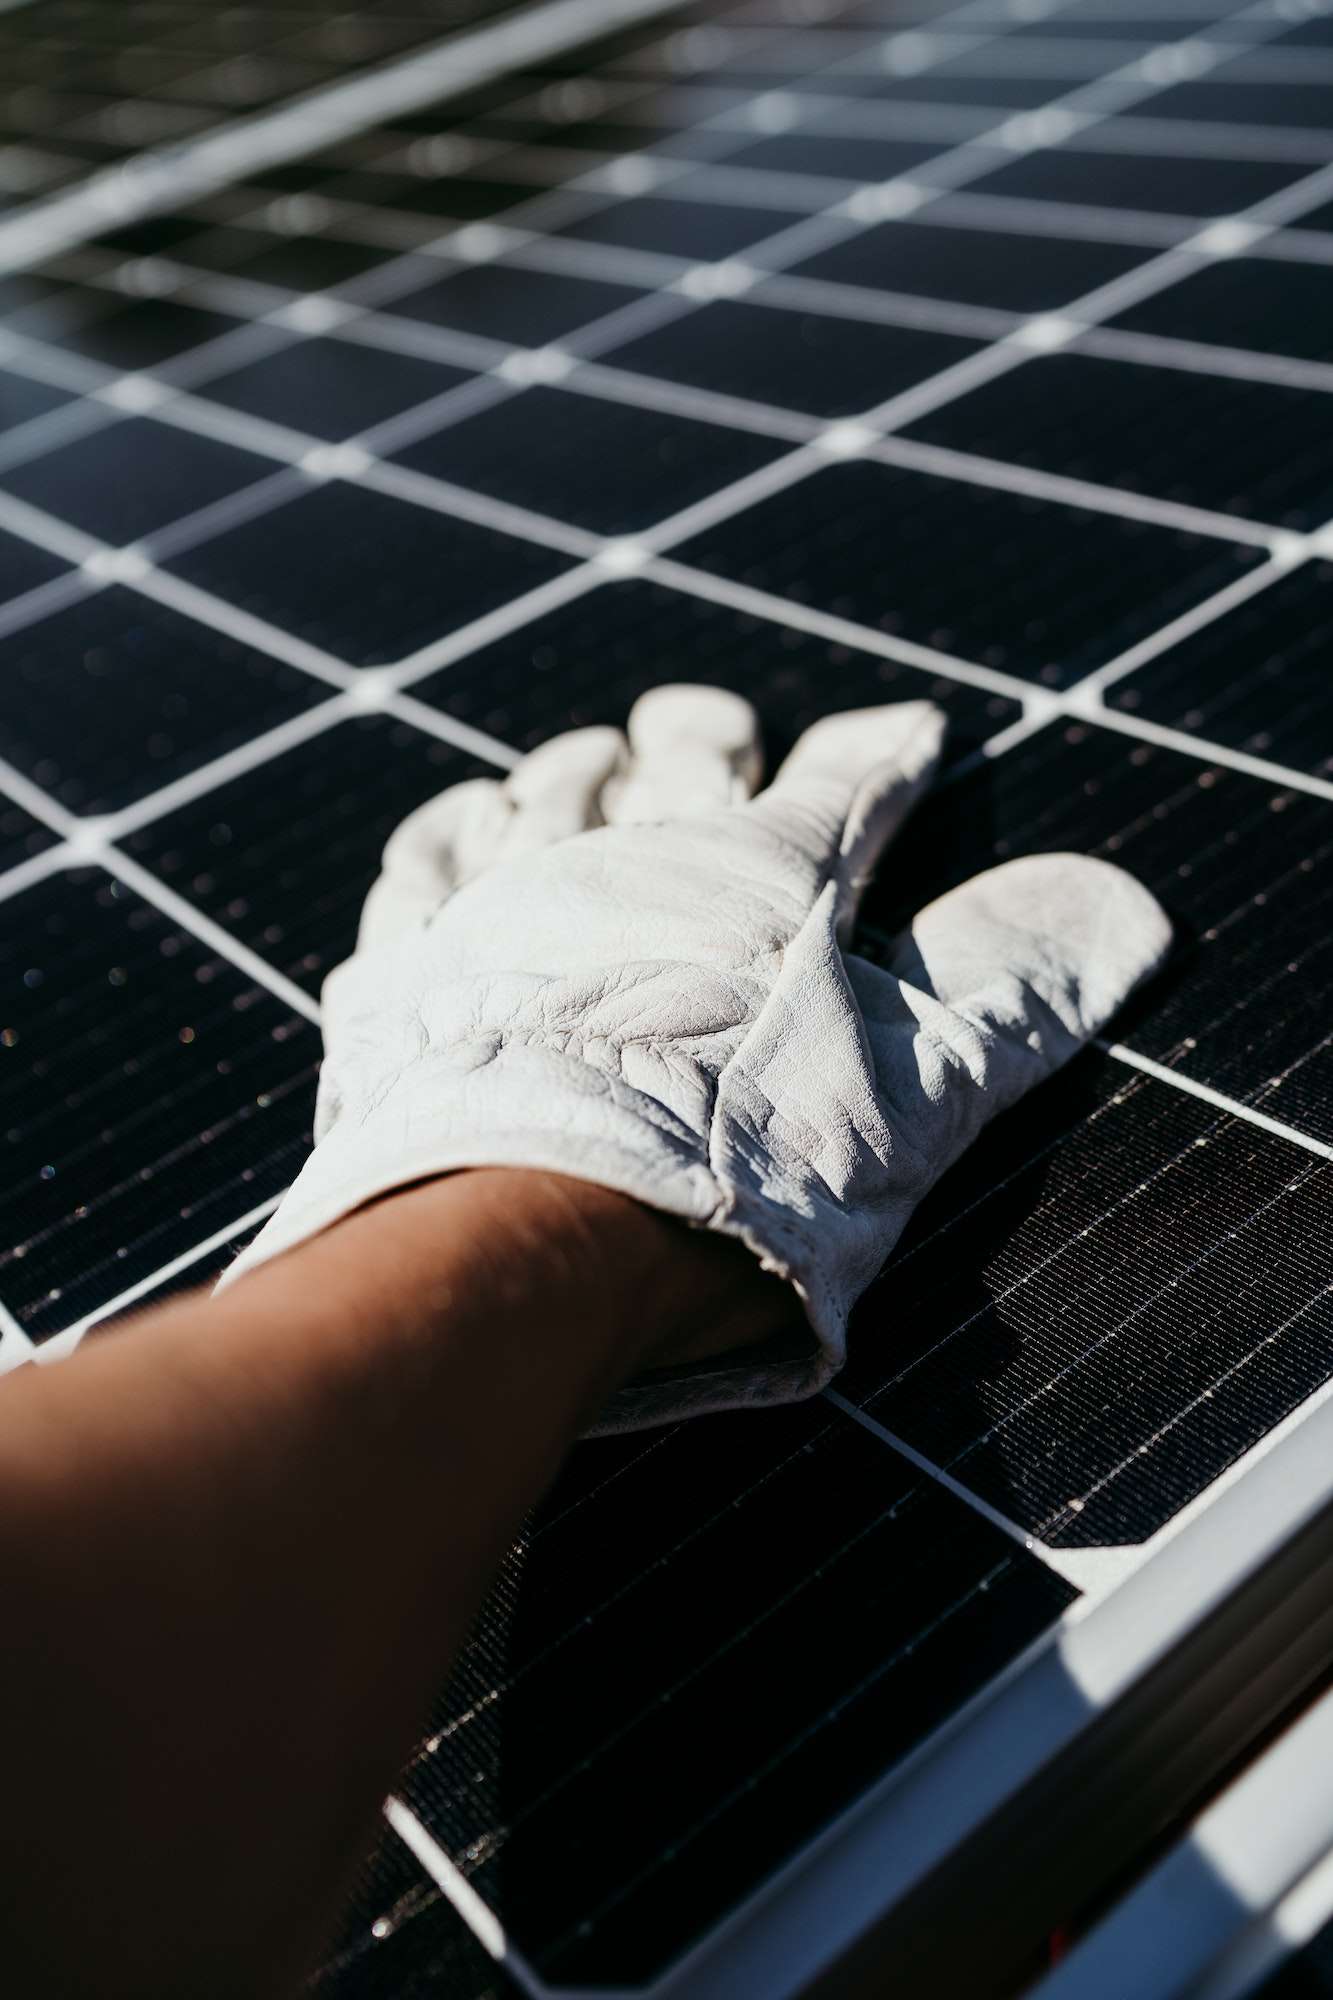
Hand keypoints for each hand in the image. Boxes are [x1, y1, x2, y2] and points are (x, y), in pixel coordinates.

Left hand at [220, 687, 1169, 1425]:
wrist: (525, 1234)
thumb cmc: (738, 1167)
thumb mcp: (913, 1093)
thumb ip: (1012, 993)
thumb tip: (1123, 906)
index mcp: (763, 881)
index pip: (843, 785)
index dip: (881, 753)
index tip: (906, 732)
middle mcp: (630, 859)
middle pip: (678, 759)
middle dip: (704, 734)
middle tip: (708, 722)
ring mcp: (507, 901)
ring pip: (546, 792)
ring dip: (576, 768)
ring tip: (588, 759)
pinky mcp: (409, 964)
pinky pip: (419, 864)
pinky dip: (445, 833)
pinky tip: (458, 825)